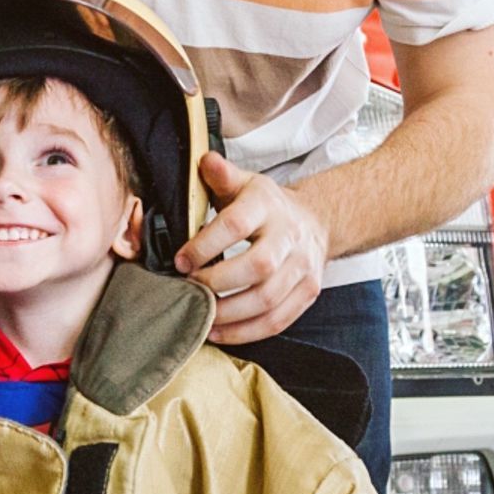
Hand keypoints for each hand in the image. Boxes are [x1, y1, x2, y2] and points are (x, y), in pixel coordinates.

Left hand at [175, 152, 328, 344]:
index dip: (205, 245)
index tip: (180, 261)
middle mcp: (290, 236)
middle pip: (257, 267)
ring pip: (267, 300)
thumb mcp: (243, 183)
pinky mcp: (308, 292)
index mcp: (267, 205)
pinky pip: (278, 320)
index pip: (236, 225)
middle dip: (217, 283)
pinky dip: (247, 332)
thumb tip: (205, 161)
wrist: (313, 221)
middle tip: (189, 291)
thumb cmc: (265, 205)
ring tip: (200, 317)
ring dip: (229, 315)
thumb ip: (221, 175)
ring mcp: (303, 267)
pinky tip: (220, 332)